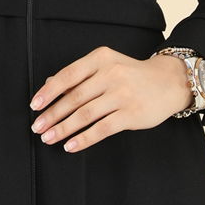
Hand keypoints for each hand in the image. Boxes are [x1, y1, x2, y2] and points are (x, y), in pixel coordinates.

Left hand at [28, 47, 194, 151]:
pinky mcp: (131, 114)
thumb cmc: (131, 74)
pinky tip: (71, 145)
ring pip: (85, 115)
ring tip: (49, 138)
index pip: (68, 75)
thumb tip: (49, 86)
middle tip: (37, 127)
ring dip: (63, 129)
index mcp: (101, 59)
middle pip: (74, 97)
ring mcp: (122, 95)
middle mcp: (111, 74)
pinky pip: (102, 129)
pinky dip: (84, 139)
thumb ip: (79, 75)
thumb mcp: (106, 66)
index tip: (35, 106)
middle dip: (52, 114)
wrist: (169, 82)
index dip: (49, 92)